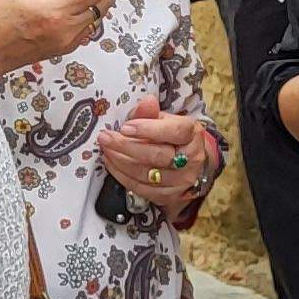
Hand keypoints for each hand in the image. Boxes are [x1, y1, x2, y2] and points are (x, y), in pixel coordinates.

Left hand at [94, 95, 220, 210]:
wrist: (187, 162)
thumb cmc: (171, 136)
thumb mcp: (165, 119)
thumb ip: (151, 113)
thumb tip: (146, 102)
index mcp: (192, 134)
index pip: (174, 132)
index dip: (148, 129)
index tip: (125, 127)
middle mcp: (191, 159)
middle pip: (158, 155)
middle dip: (127, 146)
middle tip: (106, 138)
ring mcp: (181, 180)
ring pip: (147, 174)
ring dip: (120, 161)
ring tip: (106, 149)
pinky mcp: (168, 196)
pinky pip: (141, 188)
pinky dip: (122, 175)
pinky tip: (111, 163)